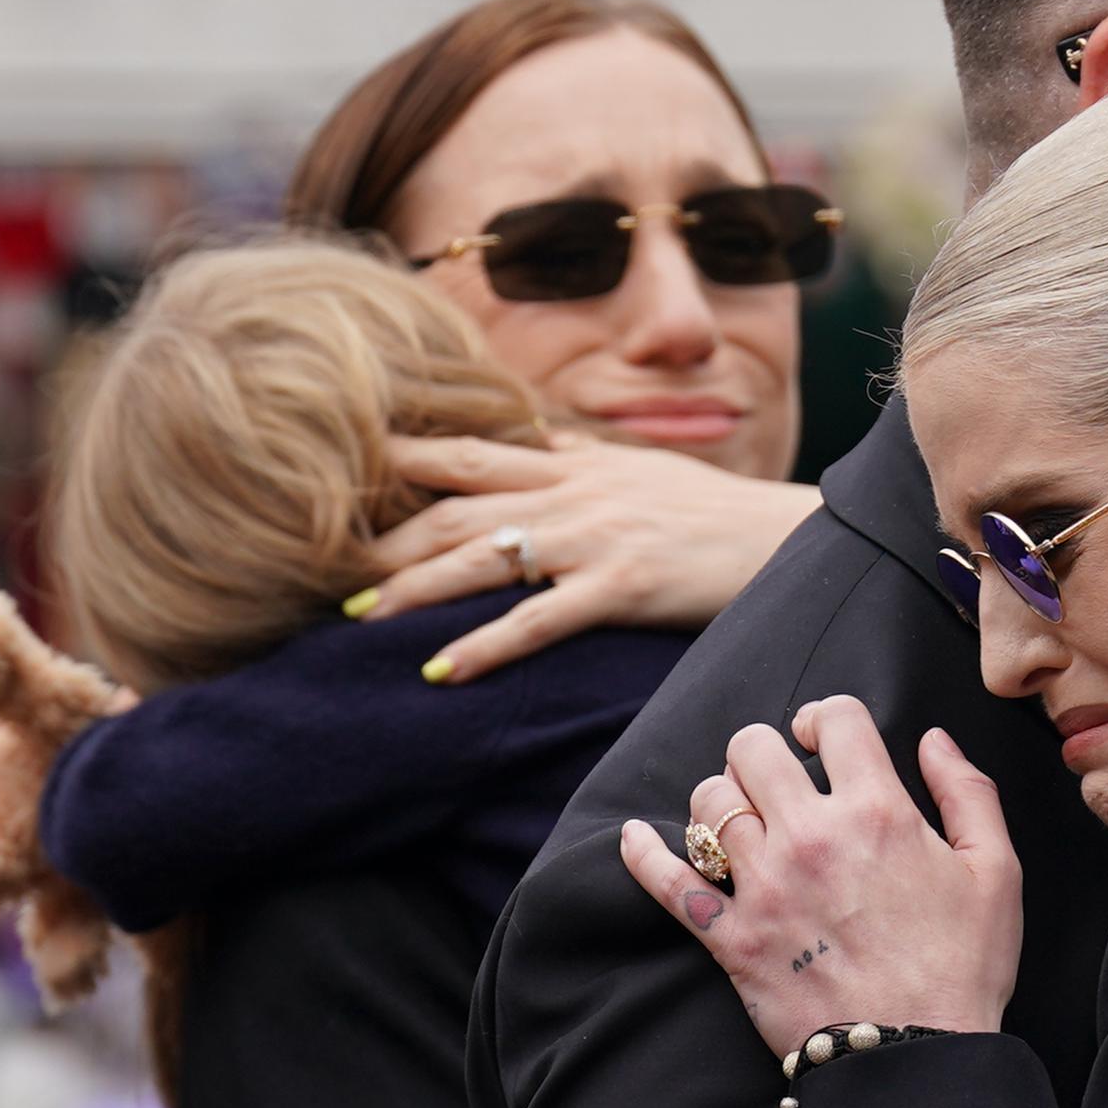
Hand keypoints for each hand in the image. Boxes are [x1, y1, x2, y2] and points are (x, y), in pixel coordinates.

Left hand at [351, 431, 820, 682]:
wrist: (785, 537)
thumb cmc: (711, 512)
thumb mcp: (638, 469)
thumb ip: (577, 455)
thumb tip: (528, 437)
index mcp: (574, 464)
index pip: (467, 454)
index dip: (397, 465)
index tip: (332, 482)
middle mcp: (574, 492)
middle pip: (456, 509)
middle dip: (383, 539)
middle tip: (322, 571)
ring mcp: (597, 538)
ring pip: (483, 559)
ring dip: (412, 591)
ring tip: (357, 621)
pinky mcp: (625, 585)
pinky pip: (540, 619)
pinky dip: (485, 646)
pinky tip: (442, 671)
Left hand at [619, 695, 1022, 1058]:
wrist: (915, 1058)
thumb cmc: (963, 967)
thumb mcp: (996, 870)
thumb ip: (967, 792)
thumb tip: (933, 739)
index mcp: (877, 812)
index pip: (835, 717)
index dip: (827, 715)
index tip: (825, 738)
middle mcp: (810, 837)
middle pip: (752, 747)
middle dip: (764, 750)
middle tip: (779, 776)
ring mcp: (763, 887)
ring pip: (709, 803)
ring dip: (722, 798)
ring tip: (740, 816)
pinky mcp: (731, 938)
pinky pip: (667, 883)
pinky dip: (643, 854)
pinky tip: (635, 835)